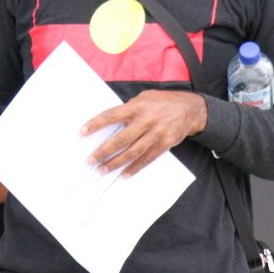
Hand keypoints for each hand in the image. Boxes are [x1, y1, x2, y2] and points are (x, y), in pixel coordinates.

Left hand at [81, 90, 207, 176]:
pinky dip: (135, 168)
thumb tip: (110, 122)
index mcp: (138, 106)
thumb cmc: (163, 102)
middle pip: (120, 139)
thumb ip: (129, 109)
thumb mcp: (144, 98)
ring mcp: (156, 134)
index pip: (111, 116)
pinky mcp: (165, 144)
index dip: (95, 124)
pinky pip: (147, 159)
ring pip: (132, 152)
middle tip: (91, 161)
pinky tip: (124, 174)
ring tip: (103, 170)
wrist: (191, 109)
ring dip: (116, 163)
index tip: (82, 133)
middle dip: (103, 151)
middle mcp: (146, 120)